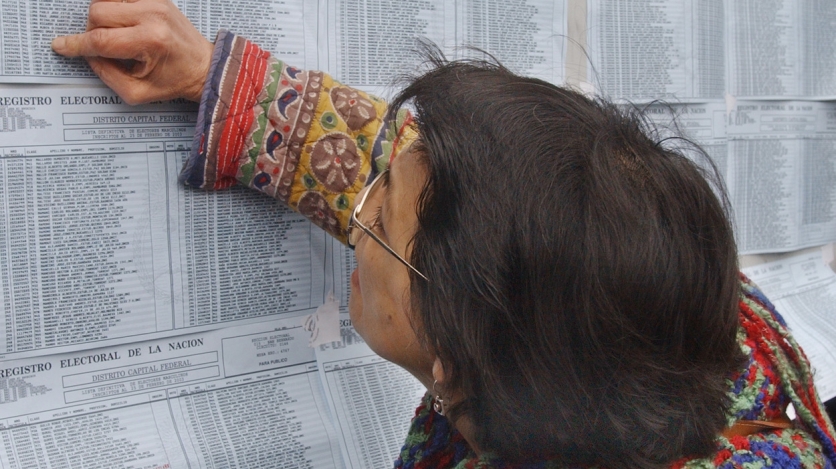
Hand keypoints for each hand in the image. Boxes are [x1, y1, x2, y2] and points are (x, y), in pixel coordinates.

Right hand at [51, 0, 213, 104]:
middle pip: (97, 12)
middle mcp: (152, 16)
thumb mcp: (138, 91)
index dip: (76, 44)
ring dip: (103, 17)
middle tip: (106, 47)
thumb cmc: (175, 81)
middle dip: (92, 31)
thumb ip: (106, 74)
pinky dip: (115, 7)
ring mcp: (156, 2)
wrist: (204, 67)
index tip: (61, 45)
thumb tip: (86, 53)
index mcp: (149, 41)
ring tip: (118, 35)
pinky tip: (124, 23)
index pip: (100, 39)